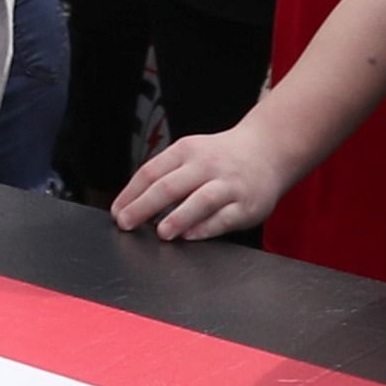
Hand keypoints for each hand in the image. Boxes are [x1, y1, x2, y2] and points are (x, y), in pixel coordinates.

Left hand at [111, 121, 292, 240]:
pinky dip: (206, 227)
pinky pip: (225, 218)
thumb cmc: (221, 157)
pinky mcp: (247, 205)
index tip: (117, 212)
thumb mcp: (191, 153)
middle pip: (169, 185)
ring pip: (200, 200)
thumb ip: (168, 174)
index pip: (151, 171)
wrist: (268, 150)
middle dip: (144, 206)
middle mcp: (205, 166)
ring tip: (161, 233)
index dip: (131, 193)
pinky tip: (191, 235)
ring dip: (178, 217)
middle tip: (126, 223)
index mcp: (185, 151)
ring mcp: (228, 185)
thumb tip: (136, 202)